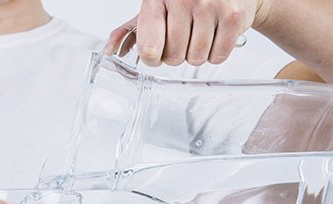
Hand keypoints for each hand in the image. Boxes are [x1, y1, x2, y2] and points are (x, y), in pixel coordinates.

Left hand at [104, 0, 270, 66]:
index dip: (153, 57)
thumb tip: (110, 51)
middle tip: (184, 38)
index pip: (149, 49)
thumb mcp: (153, 9)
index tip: (157, 52)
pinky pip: (217, 56)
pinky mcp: (232, 16)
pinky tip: (215, 35)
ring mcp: (209, 6)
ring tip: (200, 34)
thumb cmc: (186, 0)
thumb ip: (129, 32)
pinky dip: (216, 53)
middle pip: (174, 57)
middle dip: (177, 54)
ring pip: (195, 59)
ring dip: (197, 54)